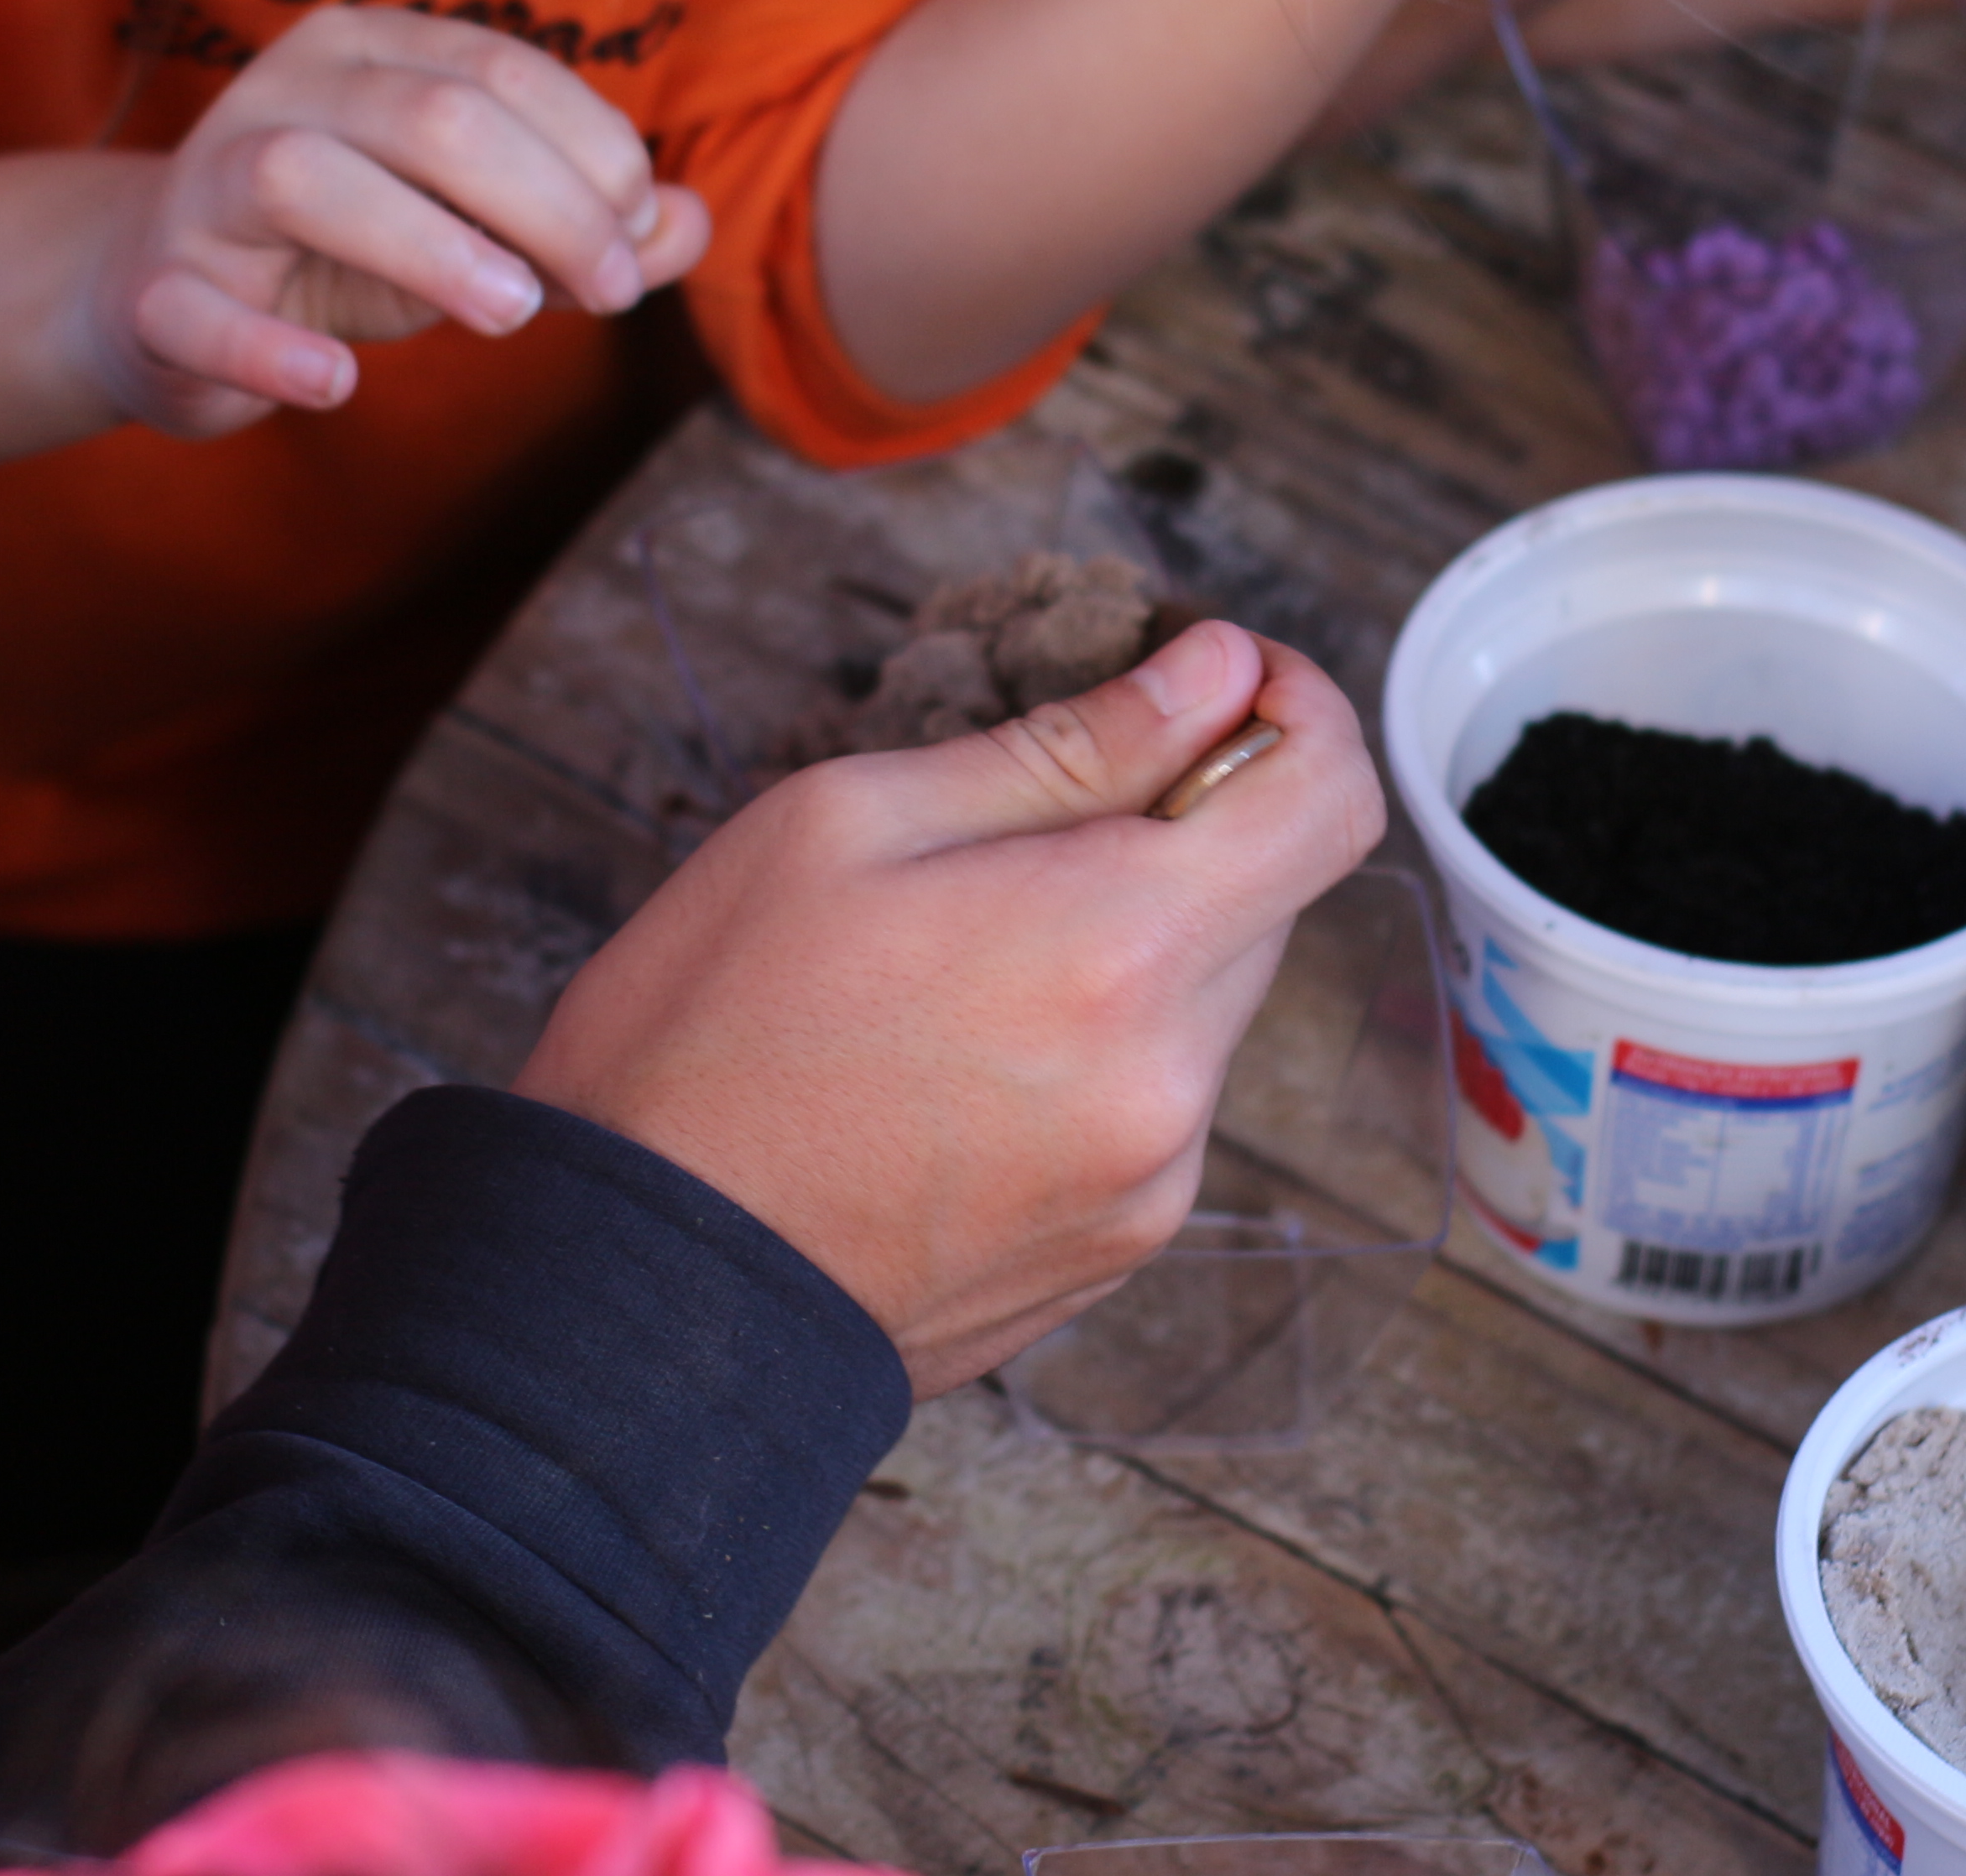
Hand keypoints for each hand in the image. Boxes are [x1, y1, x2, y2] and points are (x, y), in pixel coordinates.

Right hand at [67, 5, 710, 436]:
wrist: (164, 299)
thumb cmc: (349, 250)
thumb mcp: (478, 228)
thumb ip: (587, 226)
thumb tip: (691, 224)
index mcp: (372, 48)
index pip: (502, 71)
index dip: (593, 152)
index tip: (638, 240)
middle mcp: (286, 90)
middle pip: (431, 114)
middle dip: (546, 203)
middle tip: (608, 292)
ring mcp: (207, 185)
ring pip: (305, 175)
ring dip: (428, 246)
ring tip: (514, 314)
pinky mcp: (154, 291)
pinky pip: (195, 309)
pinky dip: (267, 351)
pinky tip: (337, 383)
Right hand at [514, 618, 1387, 1394]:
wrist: (637, 1293)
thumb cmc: (705, 1035)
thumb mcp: (849, 822)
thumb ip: (1068, 745)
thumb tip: (1210, 672)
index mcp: (1118, 947)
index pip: (1328, 796)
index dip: (1295, 707)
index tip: (1216, 680)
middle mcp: (1171, 1080)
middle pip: (1265, 896)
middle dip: (1179, 829)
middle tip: (1021, 822)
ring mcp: (1155, 1182)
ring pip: (1206, 1001)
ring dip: (1131, 945)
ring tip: (958, 961)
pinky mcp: (1120, 1248)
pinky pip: (1157, 1102)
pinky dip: (1097, 1049)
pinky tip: (956, 1060)